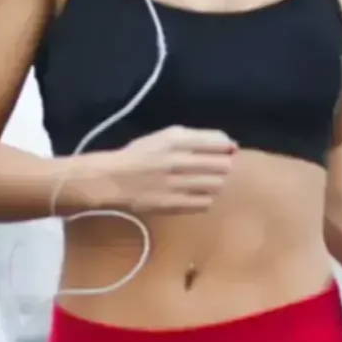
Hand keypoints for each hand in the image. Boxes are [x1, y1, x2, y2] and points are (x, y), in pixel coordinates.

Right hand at [103, 126, 236, 215]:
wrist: (111, 179)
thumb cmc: (140, 155)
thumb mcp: (165, 136)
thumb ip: (197, 137)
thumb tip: (231, 145)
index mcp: (177, 139)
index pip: (220, 142)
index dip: (226, 149)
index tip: (223, 153)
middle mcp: (178, 160)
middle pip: (223, 165)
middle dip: (221, 167)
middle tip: (211, 169)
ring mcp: (176, 184)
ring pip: (216, 185)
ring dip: (214, 183)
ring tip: (201, 182)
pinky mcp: (173, 204)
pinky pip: (204, 203)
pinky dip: (204, 199)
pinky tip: (193, 195)